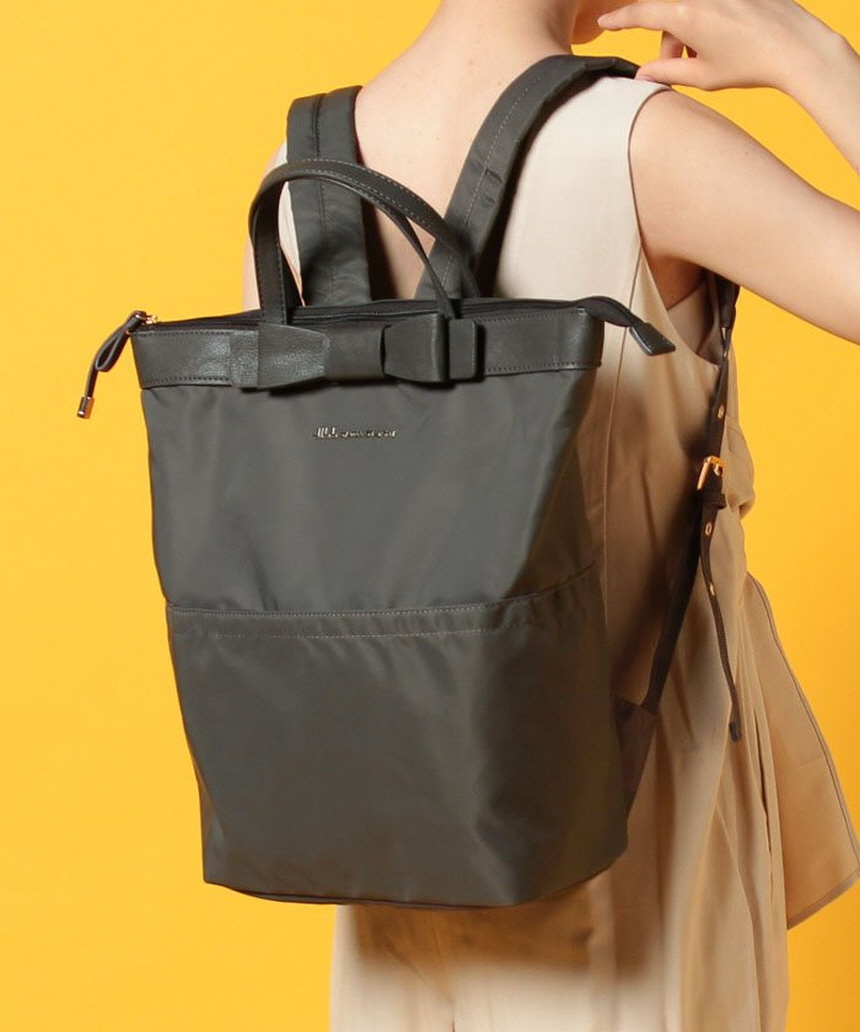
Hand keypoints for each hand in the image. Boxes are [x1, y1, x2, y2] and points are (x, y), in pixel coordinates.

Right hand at [596, 0, 836, 92]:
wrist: (795, 46)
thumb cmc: (750, 63)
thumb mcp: (703, 75)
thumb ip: (667, 72)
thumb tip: (643, 75)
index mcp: (686, 15)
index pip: (641, 14)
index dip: (620, 20)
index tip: (605, 23)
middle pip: (669, 17)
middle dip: (669, 43)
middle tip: (679, 69)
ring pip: (690, 11)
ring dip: (690, 34)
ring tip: (708, 59)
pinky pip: (711, 7)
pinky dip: (710, 23)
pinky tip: (727, 43)